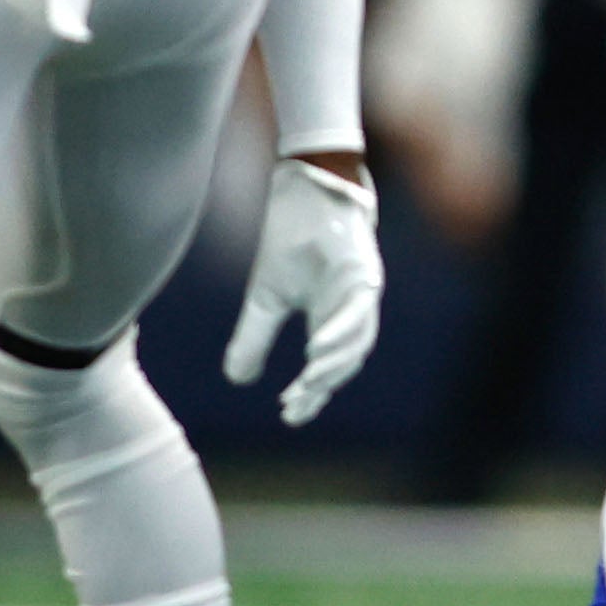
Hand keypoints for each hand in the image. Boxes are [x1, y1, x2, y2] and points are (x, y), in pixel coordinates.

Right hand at [225, 152, 381, 426]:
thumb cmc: (291, 241)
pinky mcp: (365, 268)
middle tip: (297, 406)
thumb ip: (256, 337)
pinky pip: (359, 306)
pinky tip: (318, 348)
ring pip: (358, 336)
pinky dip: (341, 330)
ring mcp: (363, 288)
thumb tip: (239, 380)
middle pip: (347, 357)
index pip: (328, 364)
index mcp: (332, 316)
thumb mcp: (266, 297)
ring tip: (308, 385)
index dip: (313, 392)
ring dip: (333, 364)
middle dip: (323, 384)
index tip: (292, 417)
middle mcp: (353, 308)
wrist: (307, 188)